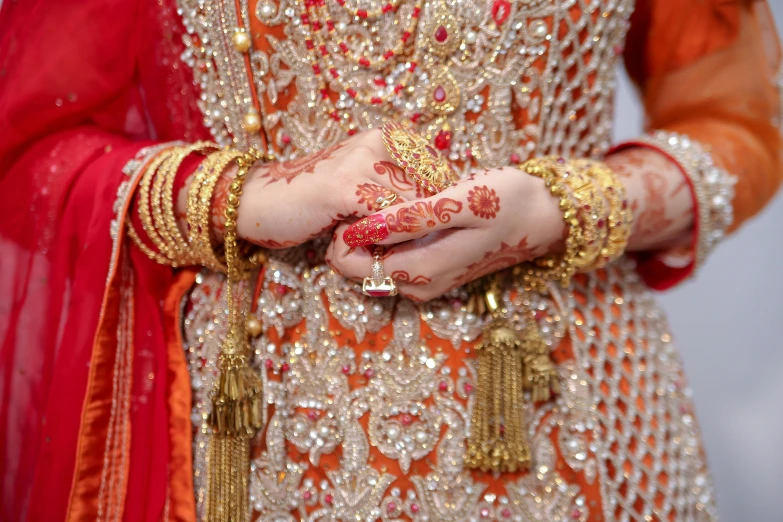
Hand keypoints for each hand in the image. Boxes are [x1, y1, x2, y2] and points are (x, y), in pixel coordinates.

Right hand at [176, 130, 424, 247]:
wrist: (264, 200)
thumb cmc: (317, 198)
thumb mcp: (365, 183)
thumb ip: (400, 187)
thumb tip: (444, 209)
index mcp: (388, 136)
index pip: (440, 171)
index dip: (441, 205)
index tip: (434, 229)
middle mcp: (377, 140)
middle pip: (431, 189)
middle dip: (429, 222)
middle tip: (417, 247)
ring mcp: (360, 161)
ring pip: (411, 205)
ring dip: (409, 235)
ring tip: (395, 250)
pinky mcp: (343, 187)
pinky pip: (385, 217)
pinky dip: (388, 239)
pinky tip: (376, 250)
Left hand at [326, 168, 565, 301]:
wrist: (544, 216)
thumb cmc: (506, 201)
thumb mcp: (460, 202)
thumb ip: (410, 219)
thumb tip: (363, 228)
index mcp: (421, 271)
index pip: (351, 264)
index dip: (342, 234)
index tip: (356, 201)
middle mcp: (419, 285)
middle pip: (359, 269)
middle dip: (352, 236)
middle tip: (369, 196)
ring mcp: (427, 282)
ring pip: (375, 265)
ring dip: (370, 237)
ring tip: (387, 199)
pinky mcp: (434, 272)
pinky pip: (395, 260)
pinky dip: (388, 238)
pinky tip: (403, 210)